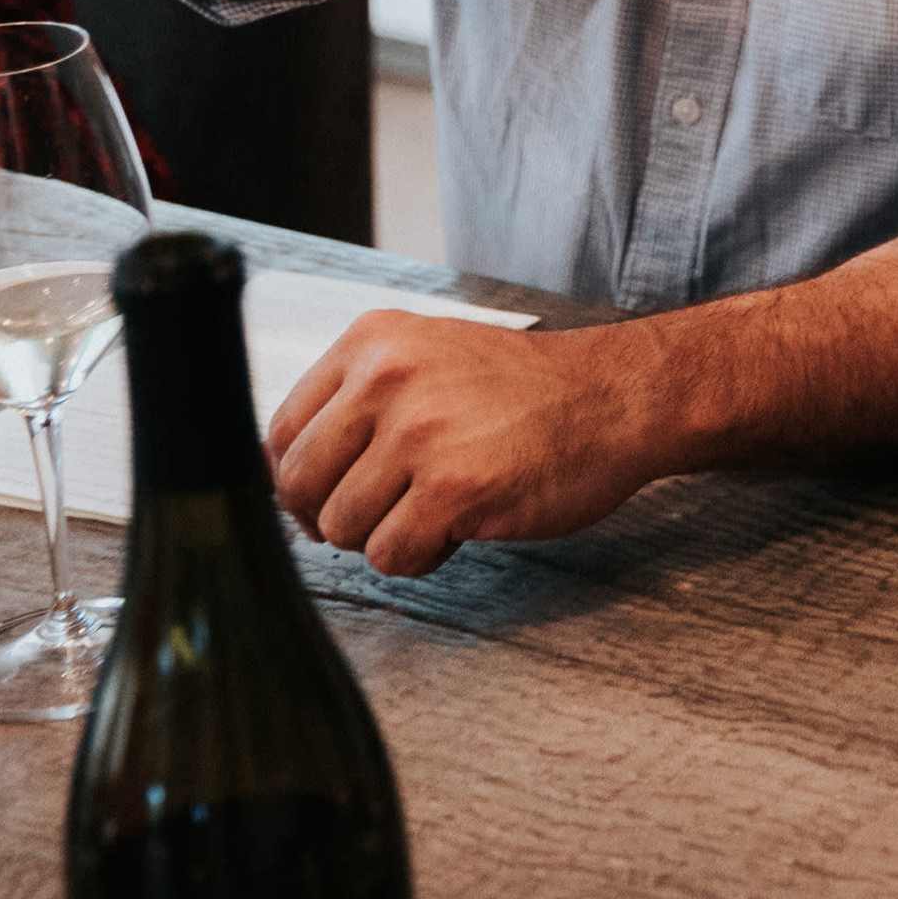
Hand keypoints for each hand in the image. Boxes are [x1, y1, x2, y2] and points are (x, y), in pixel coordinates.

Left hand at [266, 312, 668, 576]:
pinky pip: (390, 554)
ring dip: (384, 535)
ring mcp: (420, 434)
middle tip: (381, 513)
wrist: (617, 397)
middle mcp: (388, 379)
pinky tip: (460, 527)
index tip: (330, 495)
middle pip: (300, 484)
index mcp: (374, 342)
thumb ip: (359, 400)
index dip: (298, 480)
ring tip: (436, 510)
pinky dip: (421, 556)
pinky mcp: (454, 488)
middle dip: (332, 514)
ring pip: (341, 527)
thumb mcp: (430, 358)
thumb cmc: (528, 389)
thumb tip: (291, 478)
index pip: (281, 432)